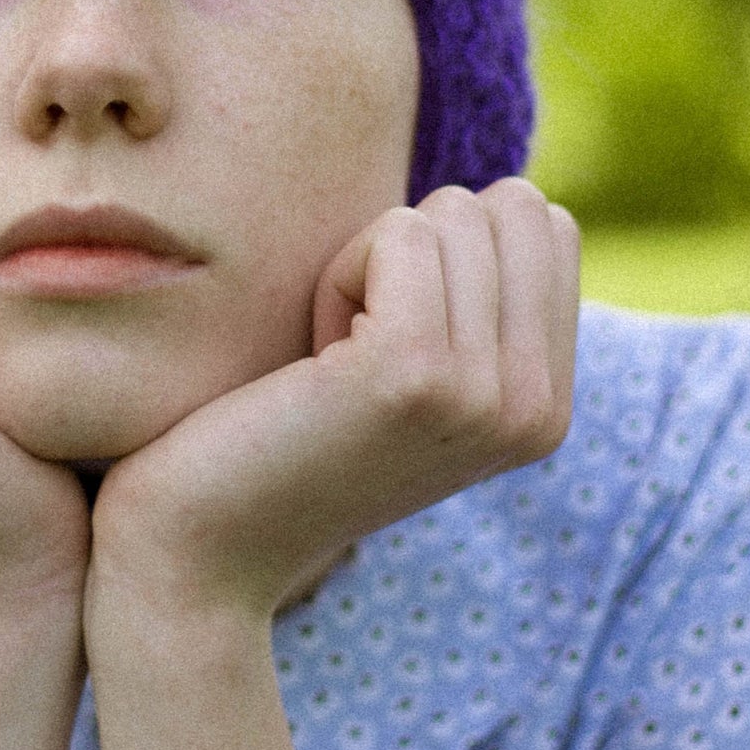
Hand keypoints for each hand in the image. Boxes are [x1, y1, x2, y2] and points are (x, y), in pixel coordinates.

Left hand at [88, 179, 579, 633]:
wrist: (199, 552)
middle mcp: (541, 407)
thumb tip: (511, 197)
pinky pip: (399, 233)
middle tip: (350, 353)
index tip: (382, 345)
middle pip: (508, 208)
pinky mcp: (418, 373)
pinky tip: (311, 364)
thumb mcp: (413, 374)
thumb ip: (476, 304)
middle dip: (413, 252)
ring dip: (367, 268)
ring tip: (329, 367)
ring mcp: (489, 393)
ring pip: (453, 214)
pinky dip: (338, 274)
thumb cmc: (279, 436)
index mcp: (549, 406)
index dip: (447, 254)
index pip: (548, 226)